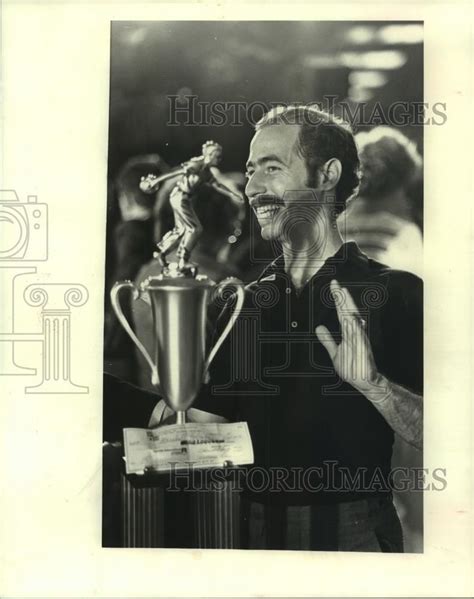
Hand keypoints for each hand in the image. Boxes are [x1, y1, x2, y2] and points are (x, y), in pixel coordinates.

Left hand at [315, 280, 381, 394]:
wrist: (367, 382)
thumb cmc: (353, 367)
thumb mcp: (335, 352)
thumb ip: (327, 340)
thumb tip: (319, 327)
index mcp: (349, 332)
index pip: (342, 312)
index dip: (338, 300)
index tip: (334, 286)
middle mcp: (355, 333)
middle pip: (348, 311)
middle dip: (342, 298)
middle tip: (336, 284)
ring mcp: (360, 340)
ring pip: (353, 319)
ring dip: (348, 306)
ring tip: (342, 293)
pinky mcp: (363, 349)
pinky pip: (358, 336)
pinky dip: (354, 326)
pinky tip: (350, 317)